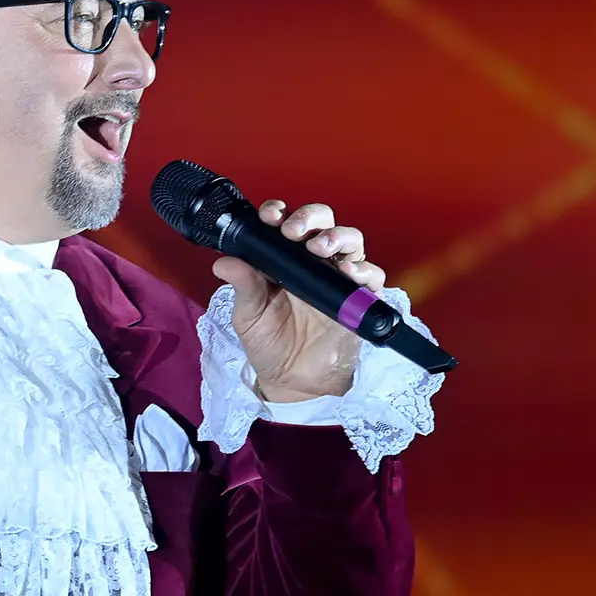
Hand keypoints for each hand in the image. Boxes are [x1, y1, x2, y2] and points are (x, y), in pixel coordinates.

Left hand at [211, 200, 387, 403]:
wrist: (292, 381)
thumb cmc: (269, 343)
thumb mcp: (249, 315)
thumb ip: (242, 286)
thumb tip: (223, 262)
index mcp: (285, 258)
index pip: (286, 223)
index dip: (279, 213)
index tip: (269, 216)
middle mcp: (313, 261)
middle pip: (322, 222)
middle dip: (310, 218)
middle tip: (294, 231)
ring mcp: (339, 277)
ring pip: (350, 241)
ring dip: (337, 236)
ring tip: (320, 247)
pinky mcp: (360, 298)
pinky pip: (372, 276)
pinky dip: (364, 269)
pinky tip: (348, 272)